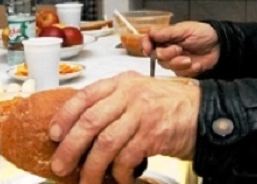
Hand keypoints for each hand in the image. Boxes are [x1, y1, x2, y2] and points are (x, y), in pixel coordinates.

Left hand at [49, 72, 199, 183]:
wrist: (204, 112)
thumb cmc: (170, 105)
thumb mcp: (138, 93)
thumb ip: (113, 103)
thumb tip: (81, 128)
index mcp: (121, 82)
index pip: (85, 96)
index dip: (64, 116)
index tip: (53, 133)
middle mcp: (130, 94)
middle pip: (90, 122)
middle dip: (70, 147)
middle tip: (60, 165)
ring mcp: (142, 113)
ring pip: (105, 144)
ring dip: (91, 167)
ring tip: (85, 181)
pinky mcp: (154, 134)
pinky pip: (127, 158)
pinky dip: (119, 173)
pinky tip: (118, 179)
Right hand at [143, 21, 219, 77]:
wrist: (219, 46)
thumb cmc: (203, 33)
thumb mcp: (185, 29)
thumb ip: (167, 33)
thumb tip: (151, 32)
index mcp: (166, 37)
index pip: (148, 40)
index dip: (145, 44)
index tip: (147, 48)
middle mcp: (167, 49)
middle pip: (154, 55)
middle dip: (166, 54)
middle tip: (178, 49)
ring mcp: (174, 60)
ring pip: (166, 66)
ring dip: (177, 63)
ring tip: (189, 59)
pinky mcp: (182, 71)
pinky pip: (179, 73)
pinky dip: (188, 69)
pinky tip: (195, 64)